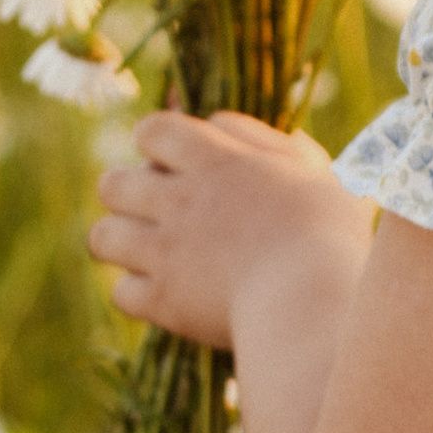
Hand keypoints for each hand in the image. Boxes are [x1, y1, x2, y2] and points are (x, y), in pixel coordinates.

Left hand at [89, 110, 368, 348]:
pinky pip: (122, 294)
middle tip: (157, 213)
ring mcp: (164, 252)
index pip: (152, 129)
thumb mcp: (320, 177)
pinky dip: (141, 296)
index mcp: (215, 160)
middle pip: (112, 183)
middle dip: (127, 195)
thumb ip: (283, 150)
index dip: (156, 144)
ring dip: (122, 244)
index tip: (175, 163)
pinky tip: (167, 298)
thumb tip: (255, 134)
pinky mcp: (163, 302)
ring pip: (103, 237)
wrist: (310, 299)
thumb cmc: (329, 235)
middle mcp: (178, 200)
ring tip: (148, 255)